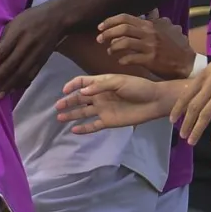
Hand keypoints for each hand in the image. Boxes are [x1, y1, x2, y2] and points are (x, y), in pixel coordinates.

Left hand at [0, 1, 66, 94]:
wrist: (57, 19)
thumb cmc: (32, 18)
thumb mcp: (15, 22)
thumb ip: (3, 38)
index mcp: (17, 33)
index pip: (3, 51)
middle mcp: (27, 45)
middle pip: (11, 64)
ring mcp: (36, 54)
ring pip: (22, 72)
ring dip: (10, 85)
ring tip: (0, 94)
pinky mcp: (43, 60)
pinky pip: (32, 74)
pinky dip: (23, 83)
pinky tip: (14, 89)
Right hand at [55, 74, 172, 133]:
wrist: (154, 101)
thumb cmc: (138, 87)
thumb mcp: (119, 81)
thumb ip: (100, 86)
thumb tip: (82, 92)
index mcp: (101, 83)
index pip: (82, 82)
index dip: (72, 85)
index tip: (65, 90)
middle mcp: (100, 96)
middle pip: (79, 98)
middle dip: (68, 101)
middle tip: (57, 107)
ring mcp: (103, 109)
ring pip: (83, 112)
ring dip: (72, 114)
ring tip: (59, 117)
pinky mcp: (108, 121)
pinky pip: (93, 125)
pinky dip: (83, 128)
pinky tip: (74, 130)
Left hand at [98, 14, 194, 79]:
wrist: (187, 62)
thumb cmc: (176, 46)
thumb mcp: (168, 28)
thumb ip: (157, 19)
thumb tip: (152, 10)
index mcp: (150, 24)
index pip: (125, 18)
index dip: (110, 21)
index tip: (100, 26)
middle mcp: (149, 33)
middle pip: (122, 28)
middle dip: (107, 33)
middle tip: (99, 39)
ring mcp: (150, 46)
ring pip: (124, 43)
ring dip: (113, 47)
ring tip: (109, 51)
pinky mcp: (151, 60)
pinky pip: (131, 58)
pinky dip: (123, 59)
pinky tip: (120, 61)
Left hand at [170, 41, 210, 144]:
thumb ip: (206, 78)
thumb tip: (198, 89)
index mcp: (203, 76)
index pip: (186, 95)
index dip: (178, 109)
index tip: (172, 119)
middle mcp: (208, 85)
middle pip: (193, 107)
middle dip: (186, 123)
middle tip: (182, 136)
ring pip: (205, 114)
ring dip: (197, 129)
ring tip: (192, 141)